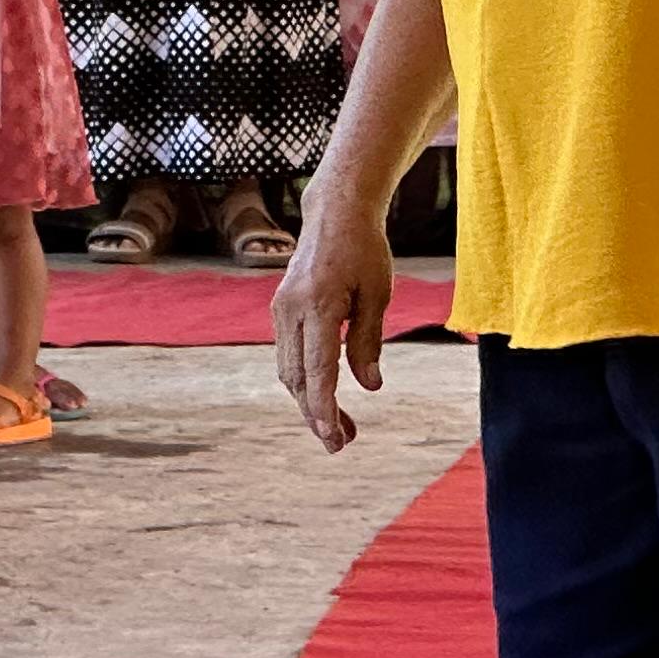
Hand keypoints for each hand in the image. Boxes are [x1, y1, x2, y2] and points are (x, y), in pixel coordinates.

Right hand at [271, 207, 393, 451]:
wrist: (335, 213)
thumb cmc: (365, 251)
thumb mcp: (378, 296)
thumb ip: (368, 342)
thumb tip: (370, 387)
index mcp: (318, 305)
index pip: (318, 371)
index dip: (325, 410)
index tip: (336, 438)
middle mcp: (291, 310)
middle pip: (298, 379)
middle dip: (316, 415)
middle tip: (342, 444)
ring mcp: (281, 310)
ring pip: (288, 370)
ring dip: (309, 402)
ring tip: (338, 427)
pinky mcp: (281, 309)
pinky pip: (288, 355)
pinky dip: (303, 380)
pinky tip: (324, 394)